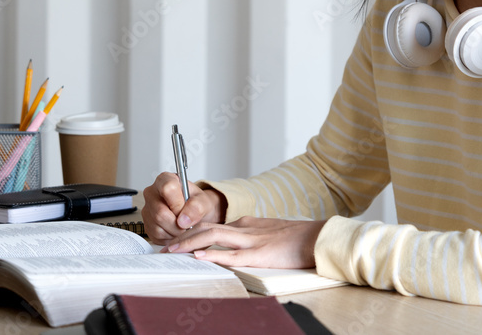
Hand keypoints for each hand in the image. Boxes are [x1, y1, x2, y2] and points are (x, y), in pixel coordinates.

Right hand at [141, 172, 226, 244]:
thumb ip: (197, 206)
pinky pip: (156, 236)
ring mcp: (147, 210)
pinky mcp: (147, 225)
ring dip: (175, 233)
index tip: (185, 211)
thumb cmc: (196, 203)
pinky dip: (170, 238)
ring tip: (183, 227)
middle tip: (188, 224)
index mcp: (165, 180)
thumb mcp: (203, 201)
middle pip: (160, 213)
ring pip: (158, 227)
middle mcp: (152, 193)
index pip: (167, 188)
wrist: (194, 213)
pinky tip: (176, 231)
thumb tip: (184, 220)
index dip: (178, 204)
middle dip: (178, 224)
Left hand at [162, 216, 326, 268]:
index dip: (191, 233)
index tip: (176, 241)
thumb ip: (249, 237)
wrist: (316, 237)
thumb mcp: (267, 233)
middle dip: (183, 237)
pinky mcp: (260, 254)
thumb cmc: (295, 238)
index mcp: (246, 224)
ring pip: (213, 237)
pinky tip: (200, 257)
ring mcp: (251, 241)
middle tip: (165, 247)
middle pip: (206, 228)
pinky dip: (214, 255)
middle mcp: (245, 229)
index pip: (212, 226)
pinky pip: (232, 255)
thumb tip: (231, 248)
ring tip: (172, 250)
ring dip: (189, 243)